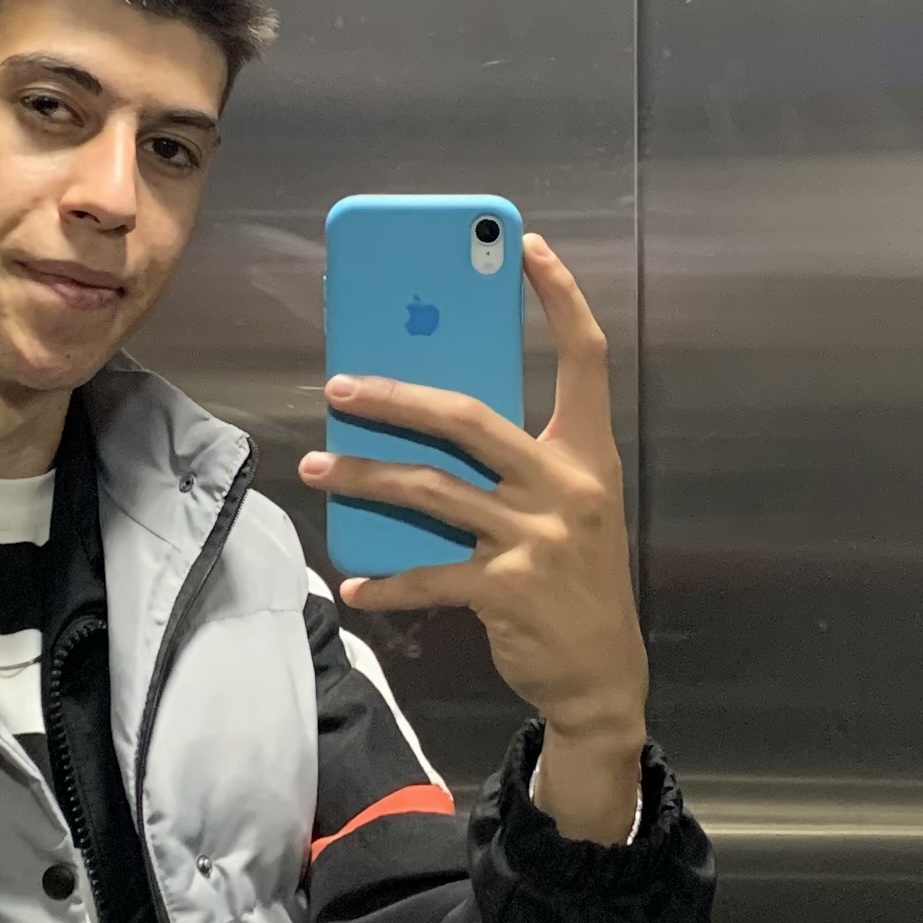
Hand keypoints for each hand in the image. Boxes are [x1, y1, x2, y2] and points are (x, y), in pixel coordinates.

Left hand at [302, 232, 647, 843]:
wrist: (603, 677)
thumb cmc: (574, 580)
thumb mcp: (565, 509)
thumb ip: (518, 464)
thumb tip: (432, 419)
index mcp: (588, 455)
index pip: (585, 358)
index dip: (560, 297)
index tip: (525, 246)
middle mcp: (567, 486)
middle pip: (470, 417)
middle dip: (396, 398)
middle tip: (340, 387)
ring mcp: (538, 538)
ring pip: (431, 491)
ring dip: (366, 479)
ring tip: (319, 469)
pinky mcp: (508, 590)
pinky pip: (429, 576)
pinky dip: (386, 582)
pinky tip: (352, 583)